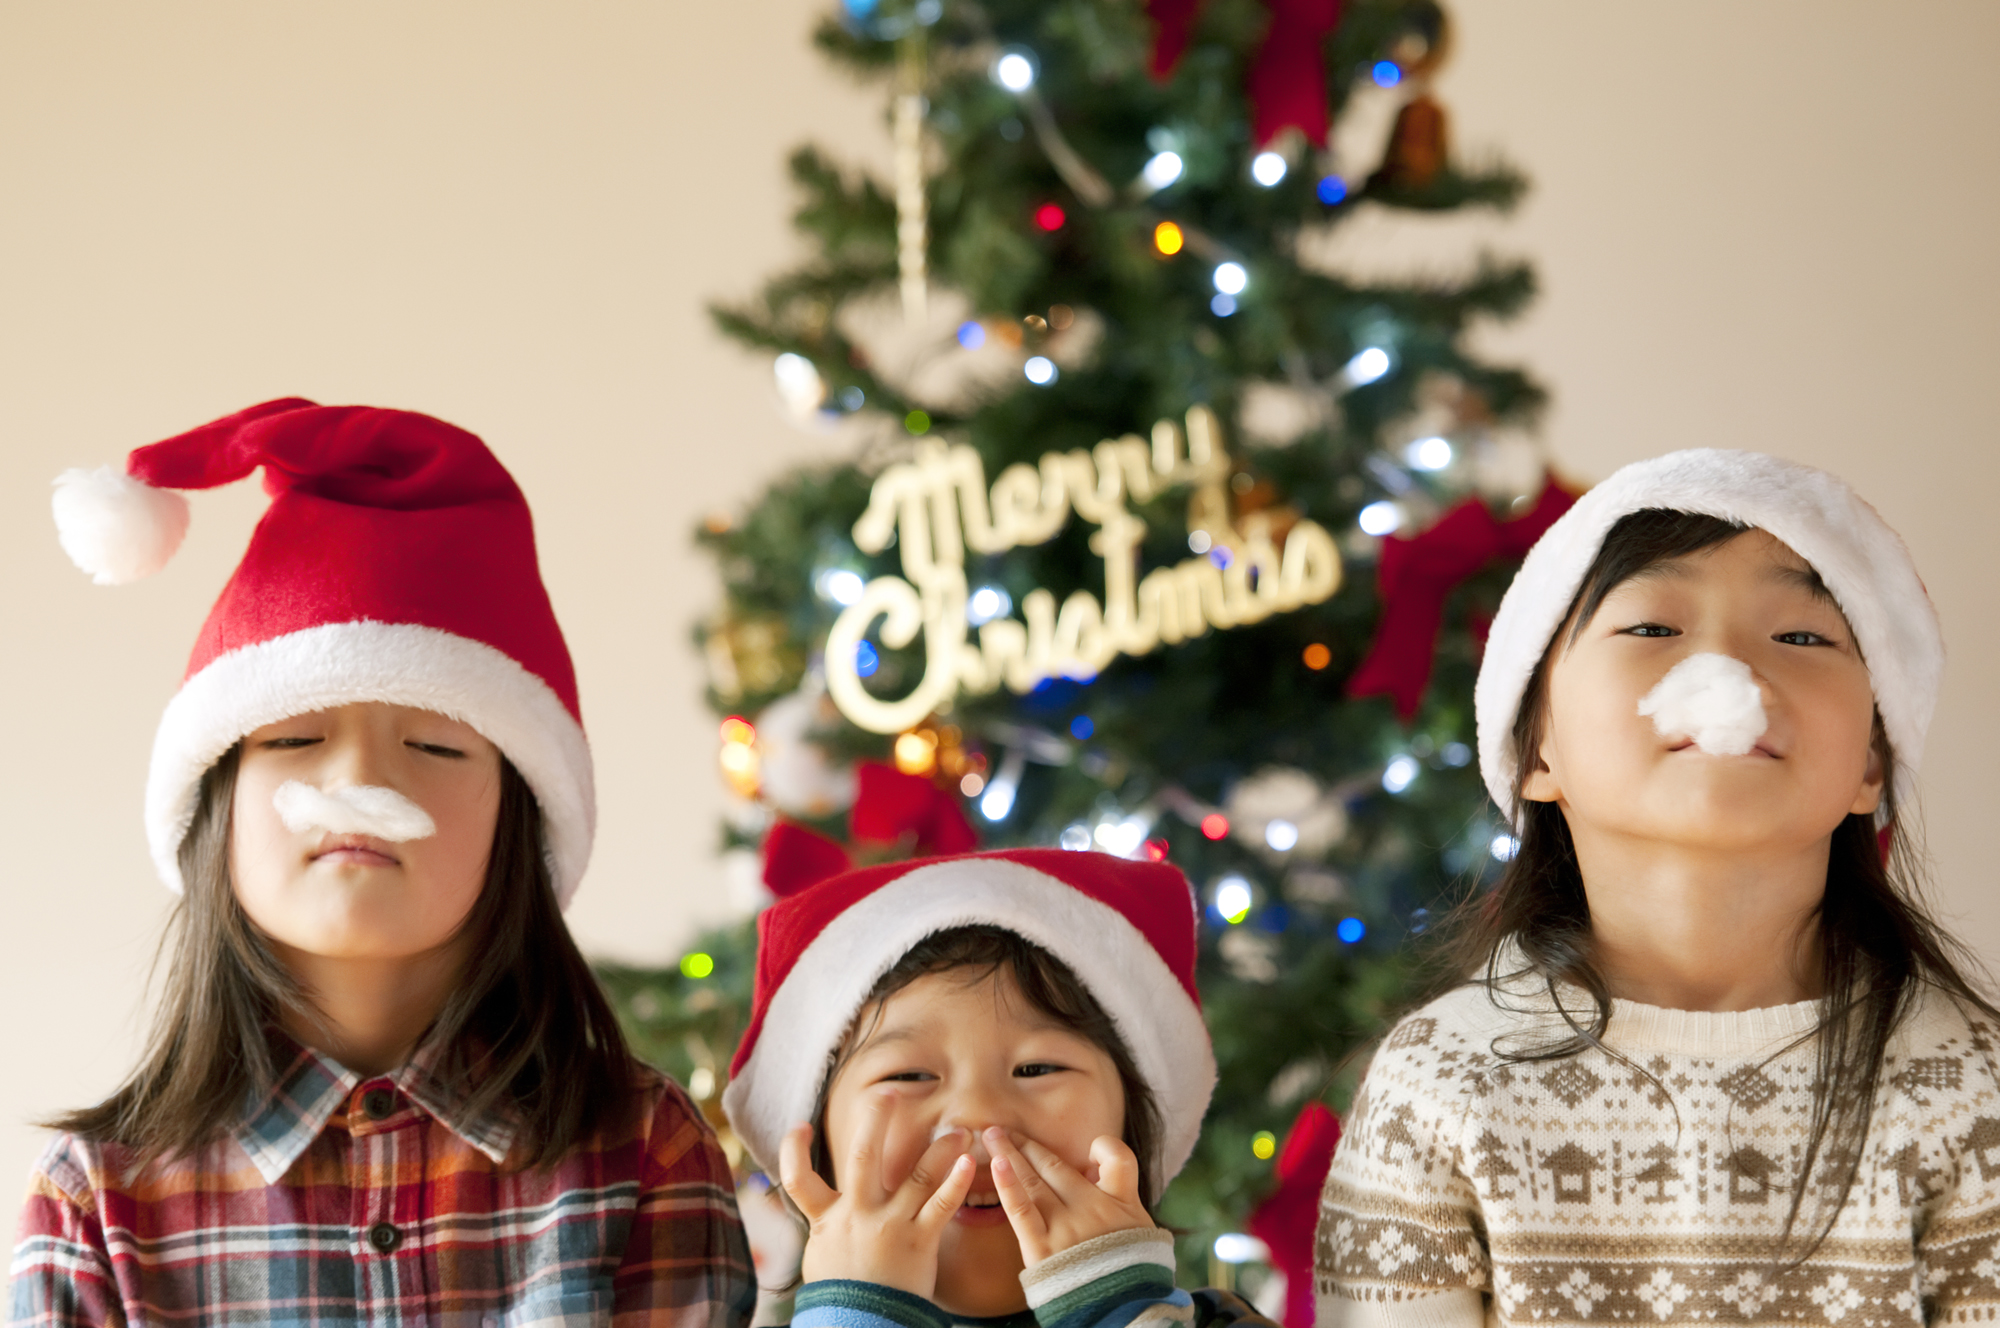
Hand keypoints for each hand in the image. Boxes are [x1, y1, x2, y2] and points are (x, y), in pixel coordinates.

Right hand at [778, 1097, 974, 1298]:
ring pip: (914, 1175)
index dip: (793, 1150)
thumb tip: (825, 1216)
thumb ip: (829, 1230)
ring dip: (938, 1148)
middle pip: (862, 1158)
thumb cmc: (844, 1299)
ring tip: (958, 1129)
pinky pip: (940, 1205)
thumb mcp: (825, 1259)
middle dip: (876, 1121)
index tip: (801, 1126)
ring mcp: (888, 1226)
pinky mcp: (918, 1241)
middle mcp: (857, 1215)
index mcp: (828, 1220)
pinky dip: (955, 1182)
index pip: (798, 1179)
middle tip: (888, 1093)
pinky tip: (968, 1163)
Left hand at [985, 1127, 1153, 1265]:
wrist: (1123, 1312)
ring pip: (1034, 1180)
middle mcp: (1092, 1208)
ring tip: (992, 1135)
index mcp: (1121, 1203)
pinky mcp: (1042, 1248)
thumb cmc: (1131, 1275)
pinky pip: (1022, 1210)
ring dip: (1010, 1154)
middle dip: (1028, 1145)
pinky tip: (995, 1164)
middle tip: (1005, 1129)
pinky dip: (1008, 1185)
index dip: (1104, 1149)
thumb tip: (1095, 1173)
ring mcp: (1066, 1226)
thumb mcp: (1141, 1234)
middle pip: (1056, 1166)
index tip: (1091, 1151)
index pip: (1118, 1158)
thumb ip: (1121, 1201)